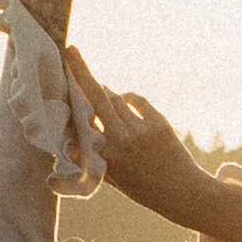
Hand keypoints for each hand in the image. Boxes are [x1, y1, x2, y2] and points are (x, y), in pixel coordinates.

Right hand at [68, 58, 241, 241]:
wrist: (181, 192)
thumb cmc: (142, 187)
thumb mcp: (112, 177)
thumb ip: (92, 156)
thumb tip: (72, 135)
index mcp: (104, 156)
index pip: (80, 120)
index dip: (70, 98)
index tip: (59, 81)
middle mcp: (120, 140)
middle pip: (96, 96)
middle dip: (81, 71)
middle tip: (70, 50)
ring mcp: (140, 130)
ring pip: (115, 98)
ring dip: (105, 91)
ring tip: (97, 88)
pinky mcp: (158, 122)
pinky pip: (135, 99)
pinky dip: (127, 97)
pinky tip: (124, 100)